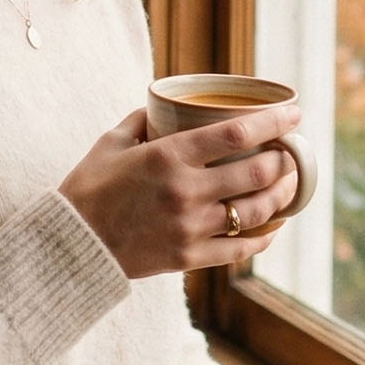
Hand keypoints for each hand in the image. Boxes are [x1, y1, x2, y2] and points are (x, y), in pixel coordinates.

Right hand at [57, 106, 302, 279]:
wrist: (70, 245)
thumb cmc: (88, 189)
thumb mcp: (111, 143)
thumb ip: (141, 120)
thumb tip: (165, 107)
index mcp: (168, 156)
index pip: (237, 133)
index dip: (274, 122)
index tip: (294, 113)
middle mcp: (186, 191)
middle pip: (257, 172)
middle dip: (285, 160)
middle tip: (293, 152)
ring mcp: (190, 227)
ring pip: (255, 211)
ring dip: (281, 195)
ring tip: (289, 185)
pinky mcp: (189, 257)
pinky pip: (239, 248)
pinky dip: (262, 238)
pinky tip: (271, 228)